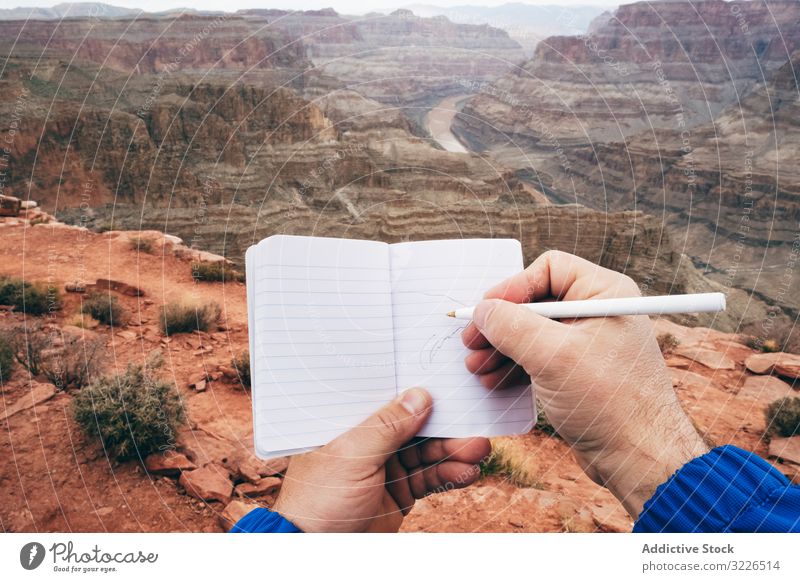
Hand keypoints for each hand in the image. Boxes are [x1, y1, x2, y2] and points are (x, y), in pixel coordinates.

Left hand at [272, 388, 490, 531]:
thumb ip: (387, 426)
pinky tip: (466, 472)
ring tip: (478, 451)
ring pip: (426, 453)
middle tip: (473, 427)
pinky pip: (428, 478)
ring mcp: (385, 468)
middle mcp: (368, 443)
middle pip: (415, 427)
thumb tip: (419, 396)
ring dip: (453, 452)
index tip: (448, 385)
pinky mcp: (397, 493)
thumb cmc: (319, 501)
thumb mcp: (352, 456)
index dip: (417, 393)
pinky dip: (448, 475)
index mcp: (348, 424)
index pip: (387, 401)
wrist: (316, 551)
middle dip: (445, 428)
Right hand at [461, 250, 707, 517]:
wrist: (639, 459)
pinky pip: (538, 357)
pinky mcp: (579, 371)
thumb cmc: (609, 402)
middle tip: (471, 343)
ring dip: (501, 348)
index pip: (548, 269)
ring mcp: (588, 343)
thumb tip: (482, 310)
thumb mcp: (552, 356)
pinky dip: (514, 366)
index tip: (485, 311)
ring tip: (477, 368)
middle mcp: (598, 312)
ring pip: (532, 332)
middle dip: (500, 324)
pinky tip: (494, 381)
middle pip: (535, 301)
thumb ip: (512, 326)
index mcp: (605, 293)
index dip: (512, 287)